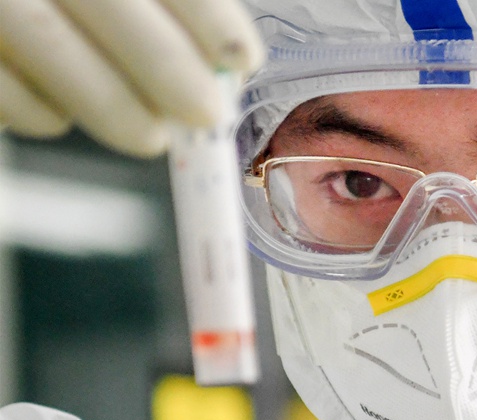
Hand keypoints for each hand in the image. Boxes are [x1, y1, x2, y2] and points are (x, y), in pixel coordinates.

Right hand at [0, 0, 263, 156]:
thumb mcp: (127, 5)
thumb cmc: (70, 14)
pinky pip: (3, 86)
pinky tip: (61, 117)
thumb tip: (226, 72)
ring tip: (151, 137)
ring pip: (50, 42)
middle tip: (206, 114)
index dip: (207, 14)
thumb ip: (167, 18)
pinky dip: (41, 111)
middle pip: (109, 2)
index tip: (242, 59)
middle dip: (166, 64)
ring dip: (112, 102)